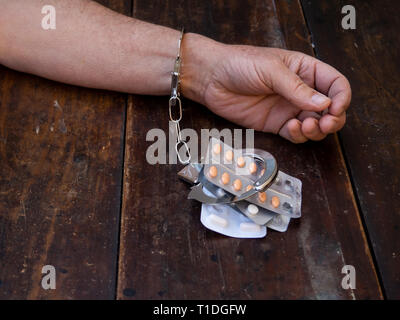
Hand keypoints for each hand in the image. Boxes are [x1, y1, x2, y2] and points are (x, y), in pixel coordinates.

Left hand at [182, 34, 350, 142]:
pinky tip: (292, 129)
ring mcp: (288, 108)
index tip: (336, 108)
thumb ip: (297, 88)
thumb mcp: (272, 70)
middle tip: (325, 122)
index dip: (341, 97)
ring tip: (307, 126)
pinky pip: (295, 135)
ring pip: (315, 124)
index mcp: (305, 70)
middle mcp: (300, 91)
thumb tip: (324, 103)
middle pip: (330, 108)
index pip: (335, 84)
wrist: (212, 79)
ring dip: (317, 130)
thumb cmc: (239, 64)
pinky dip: (299, 136)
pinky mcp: (275, 123)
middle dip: (333, 118)